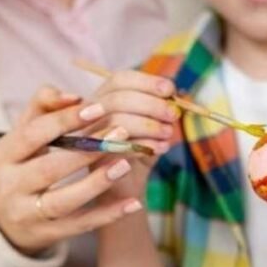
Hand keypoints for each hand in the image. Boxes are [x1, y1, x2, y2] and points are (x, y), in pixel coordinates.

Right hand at [0, 86, 144, 255]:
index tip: (97, 107)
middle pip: (49, 169)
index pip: (33, 135)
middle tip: (121, 132)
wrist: (6, 220)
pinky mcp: (47, 234)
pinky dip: (108, 215)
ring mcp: (28, 214)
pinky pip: (81, 226)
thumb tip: (72, 95)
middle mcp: (10, 186)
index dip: (64, 120)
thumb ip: (42, 107)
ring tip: (125, 164)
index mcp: (5, 154)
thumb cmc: (23, 164)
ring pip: (63, 201)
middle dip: (86, 151)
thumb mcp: (22, 135)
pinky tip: (134, 203)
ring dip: (96, 183)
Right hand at [80, 70, 180, 198]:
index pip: (120, 79)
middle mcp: (90, 115)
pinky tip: (161, 148)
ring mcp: (88, 137)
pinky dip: (145, 144)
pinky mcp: (94, 161)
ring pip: (116, 121)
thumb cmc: (138, 151)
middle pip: (117, 98)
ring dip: (149, 125)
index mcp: (104, 99)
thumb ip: (162, 109)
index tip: (170, 89)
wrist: (125, 187)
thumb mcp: (154, 126)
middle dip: (151, 104)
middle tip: (173, 114)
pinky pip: (118, 147)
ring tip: (169, 134)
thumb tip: (178, 96)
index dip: (146, 81)